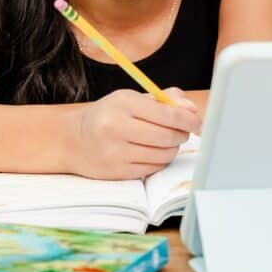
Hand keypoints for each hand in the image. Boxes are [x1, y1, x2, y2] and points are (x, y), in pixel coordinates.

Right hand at [68, 87, 202, 180]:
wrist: (74, 140)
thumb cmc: (109, 115)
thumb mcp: (131, 99)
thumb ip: (164, 100)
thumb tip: (192, 110)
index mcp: (123, 103)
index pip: (168, 114)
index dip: (189, 120)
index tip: (198, 122)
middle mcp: (117, 127)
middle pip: (168, 136)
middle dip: (182, 134)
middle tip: (182, 131)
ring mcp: (116, 152)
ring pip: (163, 154)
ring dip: (172, 148)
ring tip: (165, 141)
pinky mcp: (117, 172)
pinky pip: (153, 168)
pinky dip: (160, 160)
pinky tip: (153, 152)